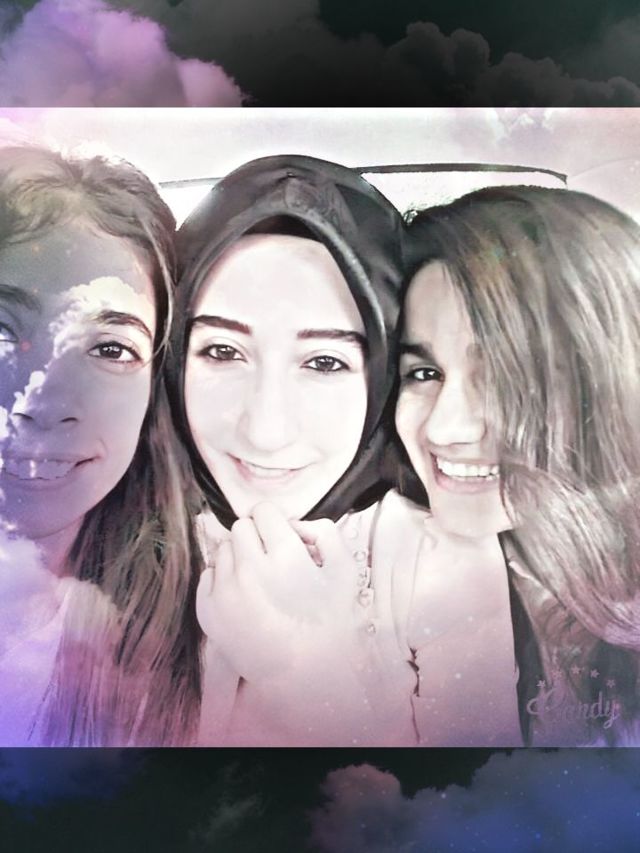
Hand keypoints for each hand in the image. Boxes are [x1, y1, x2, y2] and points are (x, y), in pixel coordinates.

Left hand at [196, 503, 361, 683]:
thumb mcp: (345, 571)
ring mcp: (224, 590)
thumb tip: (295, 524)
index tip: (281, 537)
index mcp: (284, 555)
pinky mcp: (207, 610)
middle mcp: (249, 568)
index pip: (264, 511)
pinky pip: (208, 575)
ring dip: (239, 557)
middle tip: (271, 560)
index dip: (275, 522)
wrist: (302, 674)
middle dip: (257, 538)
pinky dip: (223, 580)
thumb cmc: (328, 622)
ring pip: (223, 549)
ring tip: (258, 581)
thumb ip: (325, 532)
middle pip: (241, 527)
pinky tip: (243, 597)